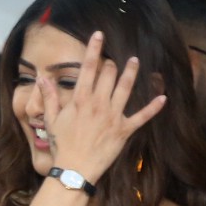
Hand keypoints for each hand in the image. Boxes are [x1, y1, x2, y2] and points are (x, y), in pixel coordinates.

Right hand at [40, 30, 166, 182]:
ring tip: (134, 61)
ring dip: (131, 73)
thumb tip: (42, 79)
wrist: (75, 170)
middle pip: (108, 74)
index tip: (99, 34)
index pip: (87, 68)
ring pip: (125, 88)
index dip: (94, 49)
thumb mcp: (51, 120)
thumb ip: (49, 97)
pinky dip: (153, 107)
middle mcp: (98, 104)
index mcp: (80, 99)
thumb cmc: (61, 146)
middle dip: (111, 64)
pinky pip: (142, 117)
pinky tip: (163, 98)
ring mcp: (113, 116)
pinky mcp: (124, 130)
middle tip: (112, 61)